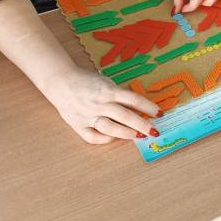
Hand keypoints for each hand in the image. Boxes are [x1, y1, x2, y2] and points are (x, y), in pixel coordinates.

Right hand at [43, 66, 159, 143]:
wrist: (60, 82)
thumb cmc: (87, 81)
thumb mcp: (106, 82)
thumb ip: (119, 94)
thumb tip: (138, 106)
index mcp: (108, 90)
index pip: (134, 99)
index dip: (149, 107)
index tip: (160, 113)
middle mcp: (100, 103)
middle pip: (125, 116)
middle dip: (142, 124)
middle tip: (154, 131)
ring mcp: (88, 115)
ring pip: (110, 128)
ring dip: (127, 134)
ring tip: (139, 136)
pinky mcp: (78, 125)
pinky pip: (93, 137)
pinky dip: (105, 139)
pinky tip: (114, 138)